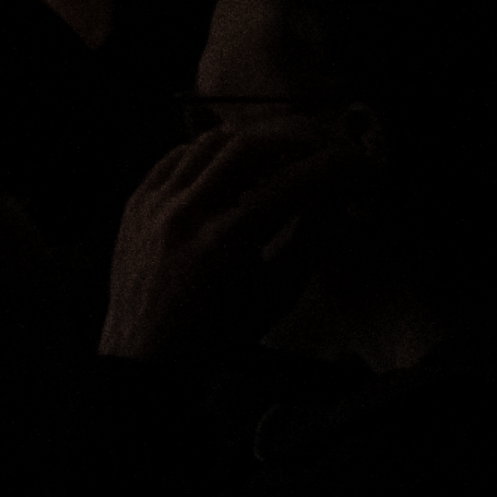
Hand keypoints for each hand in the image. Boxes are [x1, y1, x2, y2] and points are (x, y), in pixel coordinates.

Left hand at [106, 116, 361, 362]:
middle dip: (296, 144)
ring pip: (209, 144)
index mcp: (227, 239)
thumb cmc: (220, 330)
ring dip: (252, 144)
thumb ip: (313, 238)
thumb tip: (339, 195)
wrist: (150, 352)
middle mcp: (187, 212)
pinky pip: (175, 157)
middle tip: (321, 155)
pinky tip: (231, 165)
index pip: (293, 182)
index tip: (360, 165)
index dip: (336, 167)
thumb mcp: (279, 293)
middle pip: (250, 146)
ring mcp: (155, 203)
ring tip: (280, 160)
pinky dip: (209, 153)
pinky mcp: (136, 202)